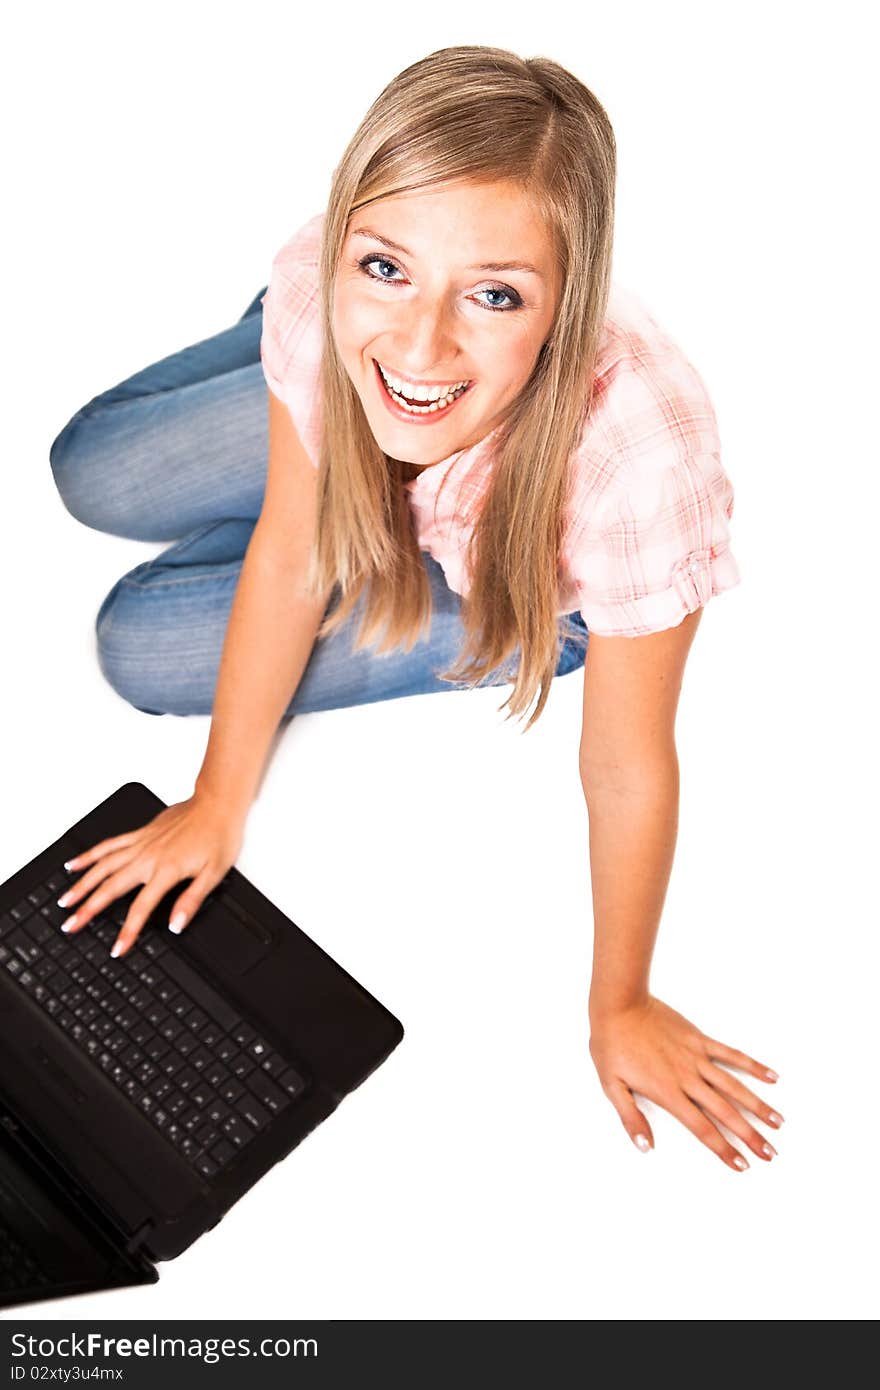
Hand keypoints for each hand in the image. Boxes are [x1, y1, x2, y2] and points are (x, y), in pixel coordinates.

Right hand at [56, 791, 245, 957]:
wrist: (216, 803)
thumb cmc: (218, 835)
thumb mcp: (214, 874)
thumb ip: (191, 901)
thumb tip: (176, 925)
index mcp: (166, 870)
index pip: (141, 908)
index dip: (128, 931)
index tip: (117, 948)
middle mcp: (148, 857)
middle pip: (111, 888)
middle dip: (88, 909)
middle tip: (71, 925)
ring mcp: (141, 844)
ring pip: (103, 866)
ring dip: (82, 884)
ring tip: (65, 900)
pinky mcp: (139, 833)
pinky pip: (108, 844)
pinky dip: (89, 855)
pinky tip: (74, 863)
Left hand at [588, 995, 782, 1170]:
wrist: (620, 1004)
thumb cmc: (612, 1044)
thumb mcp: (611, 1085)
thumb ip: (630, 1117)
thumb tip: (645, 1147)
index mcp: (668, 1093)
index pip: (702, 1128)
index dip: (723, 1149)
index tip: (742, 1165)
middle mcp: (688, 1078)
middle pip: (726, 1112)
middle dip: (749, 1135)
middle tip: (770, 1153)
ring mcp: (697, 1057)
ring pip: (734, 1086)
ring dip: (758, 1106)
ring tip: (779, 1123)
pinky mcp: (700, 1039)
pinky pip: (731, 1054)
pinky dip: (753, 1066)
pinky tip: (772, 1077)